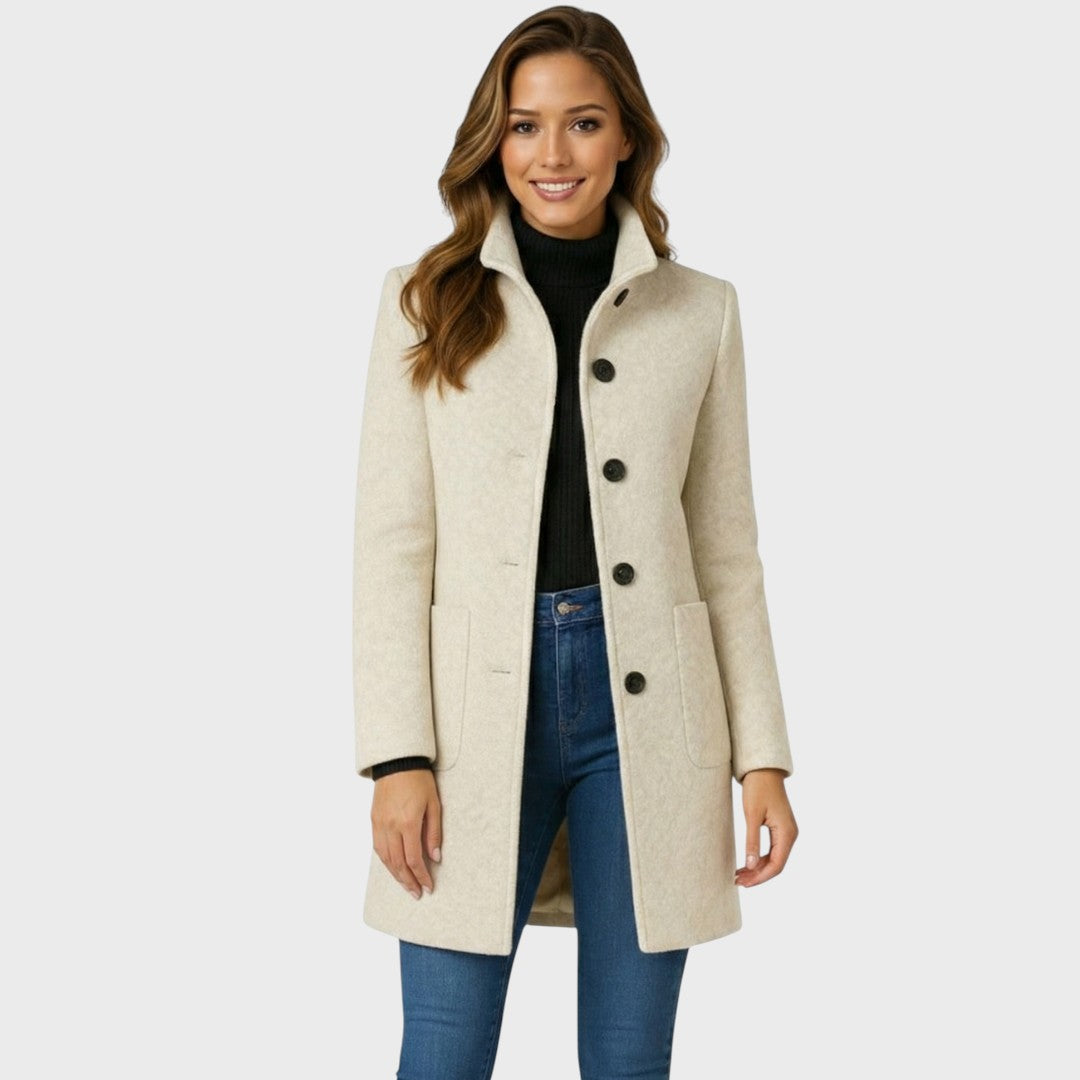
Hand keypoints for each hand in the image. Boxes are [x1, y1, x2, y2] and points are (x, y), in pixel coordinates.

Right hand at [371, 769, 441, 899]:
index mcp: (408, 823)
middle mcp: (391, 827)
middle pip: (398, 863)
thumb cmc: (419, 781)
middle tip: (417, 893)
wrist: (397, 762)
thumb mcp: (434, 804)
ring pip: (386, 858)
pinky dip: (386, 861)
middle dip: (408, 881)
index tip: (428, 886)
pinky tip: (393, 867)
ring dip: (396, 875)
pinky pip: (378, 847)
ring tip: (406, 885)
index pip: (414, 859)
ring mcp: (380, 824)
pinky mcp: (374, 820)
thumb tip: (435, 857)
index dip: (421, 876)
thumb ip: (434, 832)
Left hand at [734, 768, 797, 886]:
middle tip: (737, 881)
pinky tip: (747, 863)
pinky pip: (771, 849)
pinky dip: (759, 858)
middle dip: (757, 875)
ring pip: (773, 858)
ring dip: (757, 868)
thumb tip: (750, 866)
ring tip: (739, 875)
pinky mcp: (779, 828)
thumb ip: (752, 841)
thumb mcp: (752, 815)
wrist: (763, 770)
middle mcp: (790, 835)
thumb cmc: (758, 788)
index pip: (776, 865)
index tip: (744, 883)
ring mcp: (786, 832)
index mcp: (787, 833)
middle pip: (776, 864)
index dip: (760, 877)